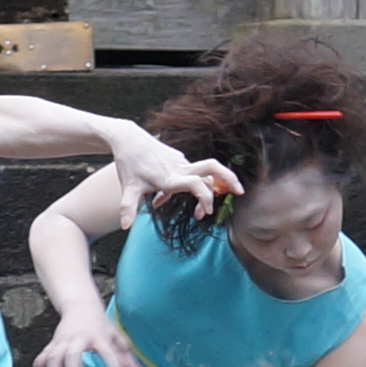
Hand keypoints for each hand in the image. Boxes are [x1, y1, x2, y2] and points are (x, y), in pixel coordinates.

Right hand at [29, 300, 143, 366]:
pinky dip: (39, 365)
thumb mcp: (117, 338)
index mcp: (99, 337)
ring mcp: (65, 339)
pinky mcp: (54, 342)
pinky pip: (44, 354)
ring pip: (55, 354)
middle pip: (73, 353)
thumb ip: (128, 358)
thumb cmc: (102, 326)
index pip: (108, 351)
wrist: (81, 306)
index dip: (114, 363)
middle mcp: (80, 338)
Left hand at [111, 128, 235, 218]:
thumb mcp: (129, 188)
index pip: (197, 185)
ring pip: (204, 174)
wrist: (129, 139)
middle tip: (240, 192)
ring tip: (199, 211)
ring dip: (208, 190)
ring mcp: (181, 162)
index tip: (206, 213)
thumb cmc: (129, 164)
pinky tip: (162, 197)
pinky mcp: (179, 160)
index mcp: (170, 177)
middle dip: (229, 178)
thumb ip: (128, 208)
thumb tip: (125, 227)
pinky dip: (189, 186)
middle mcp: (179, 168)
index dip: (205, 198)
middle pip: (213, 168)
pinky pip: (190, 174)